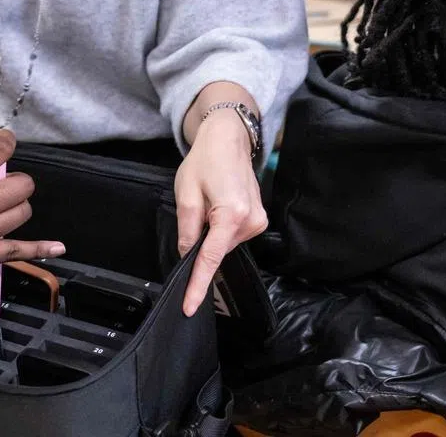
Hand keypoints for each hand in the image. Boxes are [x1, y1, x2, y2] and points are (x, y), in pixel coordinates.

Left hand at [175, 110, 266, 316]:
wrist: (228, 139)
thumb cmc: (206, 160)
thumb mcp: (186, 193)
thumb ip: (187, 229)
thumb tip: (187, 256)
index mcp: (232, 214)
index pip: (211, 259)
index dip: (198, 285)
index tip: (189, 306)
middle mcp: (251, 222)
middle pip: (217, 250)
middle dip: (201, 242)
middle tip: (195, 210)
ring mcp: (258, 221)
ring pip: (224, 244)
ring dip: (211, 232)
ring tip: (209, 201)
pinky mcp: (259, 219)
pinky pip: (232, 235)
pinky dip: (221, 228)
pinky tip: (218, 205)